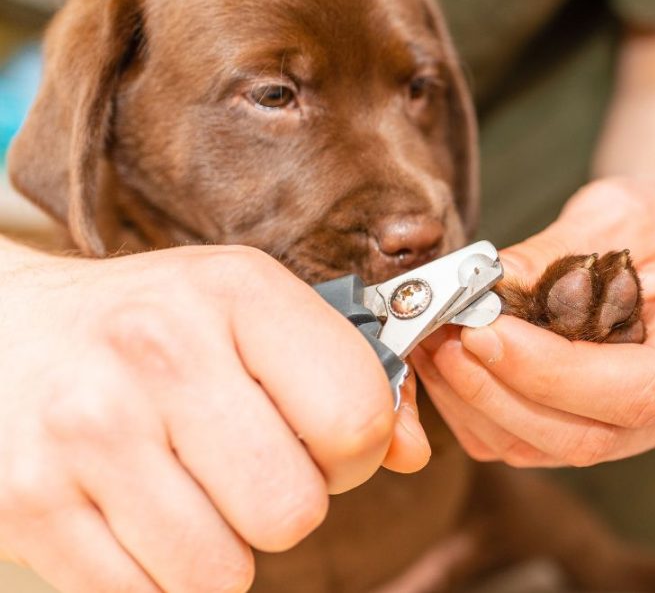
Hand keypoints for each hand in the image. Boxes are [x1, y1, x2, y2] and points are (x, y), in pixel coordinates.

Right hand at [0, 243, 429, 591]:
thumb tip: (412, 453)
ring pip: (223, 574)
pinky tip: (138, 515)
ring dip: (221, 549)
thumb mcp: (250, 312)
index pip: (357, 417)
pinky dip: (157, 578)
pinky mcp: (31, 504)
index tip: (323, 441)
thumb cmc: (151, 326)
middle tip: (249, 469)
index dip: (356, 450)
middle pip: (295, 510)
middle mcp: (160, 354)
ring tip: (188, 489)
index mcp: (237, 292)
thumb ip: (348, 375)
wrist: (4, 332)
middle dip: (288, 506)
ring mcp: (88, 431)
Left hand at [413, 178, 654, 466]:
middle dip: (503, 393)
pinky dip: (479, 412)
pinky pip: (530, 446)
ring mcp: (643, 432)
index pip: (637, 391)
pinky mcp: (597, 433)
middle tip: (446, 340)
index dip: (554, 374)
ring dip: (479, 405)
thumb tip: (486, 284)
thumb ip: (560, 250)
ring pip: (550, 451)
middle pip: (588, 437)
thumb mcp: (620, 210)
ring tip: (435, 345)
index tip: (486, 332)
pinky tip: (447, 365)